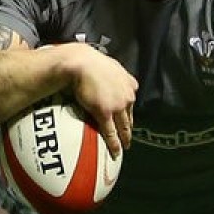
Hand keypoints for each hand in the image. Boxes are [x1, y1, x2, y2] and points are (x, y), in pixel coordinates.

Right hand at [62, 43, 138, 158]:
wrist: (82, 63)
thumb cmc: (92, 61)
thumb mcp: (112, 66)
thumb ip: (116, 75)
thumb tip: (114, 77)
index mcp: (130, 84)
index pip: (131, 104)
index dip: (129, 115)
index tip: (128, 123)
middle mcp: (127, 96)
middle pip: (129, 118)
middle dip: (129, 130)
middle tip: (128, 141)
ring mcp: (117, 106)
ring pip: (123, 127)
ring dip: (124, 139)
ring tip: (123, 148)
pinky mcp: (105, 113)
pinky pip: (110, 132)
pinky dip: (114, 144)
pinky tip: (116, 152)